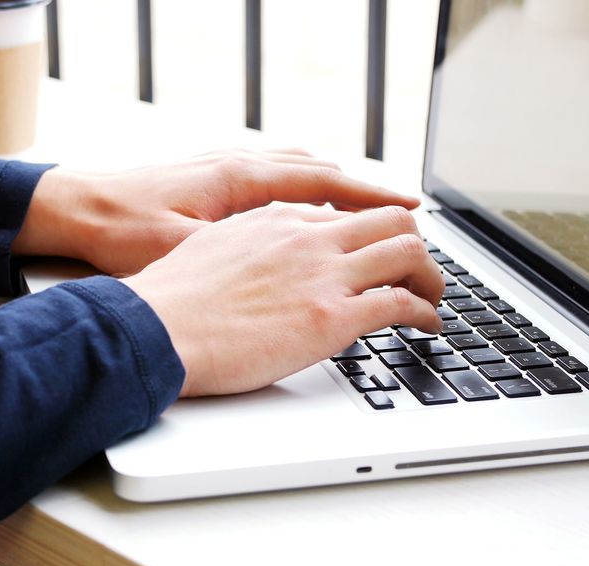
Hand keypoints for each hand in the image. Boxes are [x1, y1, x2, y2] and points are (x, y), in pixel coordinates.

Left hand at [12, 149, 419, 274]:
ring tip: (364, 211)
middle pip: (317, 170)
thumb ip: (235, 252)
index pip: (322, 182)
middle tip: (404, 213)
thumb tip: (284, 266)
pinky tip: (301, 210)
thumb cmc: (117, 229)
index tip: (411, 210)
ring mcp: (222, 171)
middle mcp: (235, 166)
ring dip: (333, 188)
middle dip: (363, 192)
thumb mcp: (178, 248)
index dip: (370, 198)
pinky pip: (271, 177)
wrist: (70, 208)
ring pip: (294, 169)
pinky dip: (300, 188)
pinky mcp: (207, 183)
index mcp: (237, 179)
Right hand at [121, 205, 443, 397]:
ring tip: (433, 297)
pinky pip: (400, 304)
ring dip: (430, 277)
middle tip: (419, 272)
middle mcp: (306, 238)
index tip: (380, 249)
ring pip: (408, 253)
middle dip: (413, 246)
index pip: (344, 214)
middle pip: (388, 221)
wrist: (155, 328)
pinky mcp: (331, 316)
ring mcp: (322, 274)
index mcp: (274, 221)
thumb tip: (253, 264)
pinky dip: (425, 313)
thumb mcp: (206, 251)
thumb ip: (243, 247)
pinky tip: (426, 325)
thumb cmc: (169, 301)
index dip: (370, 232)